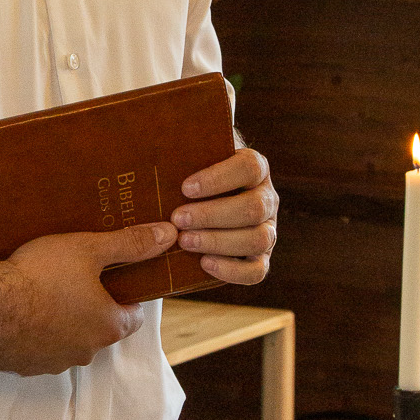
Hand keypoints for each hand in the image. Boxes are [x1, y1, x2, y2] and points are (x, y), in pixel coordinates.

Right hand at [0, 219, 178, 375]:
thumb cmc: (40, 275)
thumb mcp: (89, 249)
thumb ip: (130, 244)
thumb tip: (169, 235)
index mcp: (108, 327)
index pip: (133, 317)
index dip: (126, 295)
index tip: (112, 278)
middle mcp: (85, 353)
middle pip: (100, 329)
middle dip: (91, 308)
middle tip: (74, 278)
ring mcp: (52, 364)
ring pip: (68, 341)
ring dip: (62, 323)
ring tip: (43, 292)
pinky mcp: (22, 366)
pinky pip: (36, 349)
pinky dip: (34, 334)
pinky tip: (19, 311)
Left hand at [172, 147, 277, 285]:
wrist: (197, 205)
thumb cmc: (190, 179)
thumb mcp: (190, 160)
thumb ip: (182, 154)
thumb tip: (152, 148)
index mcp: (255, 168)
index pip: (249, 168)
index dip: (219, 178)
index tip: (185, 187)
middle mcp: (266, 199)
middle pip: (253, 207)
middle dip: (212, 215)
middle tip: (177, 218)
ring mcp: (267, 231)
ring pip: (258, 239)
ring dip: (219, 241)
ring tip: (184, 241)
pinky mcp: (260, 259)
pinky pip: (257, 271)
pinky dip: (231, 270)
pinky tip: (204, 263)